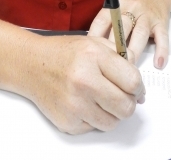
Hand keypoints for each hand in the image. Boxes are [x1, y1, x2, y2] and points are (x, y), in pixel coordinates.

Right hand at [21, 35, 144, 134]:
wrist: (31, 65)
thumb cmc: (63, 53)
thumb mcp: (93, 42)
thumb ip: (120, 57)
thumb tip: (138, 84)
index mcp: (93, 57)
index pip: (132, 82)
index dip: (138, 87)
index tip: (136, 88)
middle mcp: (84, 81)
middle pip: (126, 107)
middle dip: (128, 102)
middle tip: (121, 95)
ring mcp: (75, 104)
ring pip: (113, 122)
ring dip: (111, 112)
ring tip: (100, 98)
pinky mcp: (67, 122)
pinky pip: (94, 128)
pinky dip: (94, 118)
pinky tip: (84, 102)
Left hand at [88, 0, 169, 68]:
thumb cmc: (132, 2)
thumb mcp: (117, 5)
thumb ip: (107, 21)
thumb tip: (92, 43)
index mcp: (117, 4)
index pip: (103, 19)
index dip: (95, 35)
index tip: (90, 51)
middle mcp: (132, 8)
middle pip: (121, 28)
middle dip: (115, 47)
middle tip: (108, 65)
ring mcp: (148, 16)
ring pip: (140, 33)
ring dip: (134, 50)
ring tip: (128, 67)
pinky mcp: (161, 23)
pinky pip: (162, 37)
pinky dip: (161, 51)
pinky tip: (158, 64)